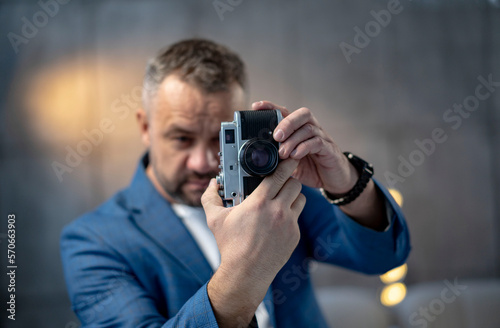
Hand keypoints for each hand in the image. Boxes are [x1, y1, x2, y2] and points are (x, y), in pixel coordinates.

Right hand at [201, 159, 305, 326]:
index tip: (289, 158)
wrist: (246, 273)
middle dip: (288, 179)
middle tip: (281, 180)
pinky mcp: (294, 235)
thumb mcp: (215, 219)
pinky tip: (279, 218)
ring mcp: (289, 224)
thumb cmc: (231, 246)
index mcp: (259, 203)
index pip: (279, 175)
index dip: (287, 164)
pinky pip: (298, 216)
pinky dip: (291, 213)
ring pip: (300, 198)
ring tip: (281, 198)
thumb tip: (212, 184)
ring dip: (292, 195)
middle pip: (294, 183)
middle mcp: (277, 211)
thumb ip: (210, 198)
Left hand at [252, 101, 357, 194]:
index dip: (271, 106)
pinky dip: (305, 147)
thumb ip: (277, 159)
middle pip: (301, 114)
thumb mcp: (289, 164)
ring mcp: (322, 138)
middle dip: (286, 123)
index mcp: (299, 130)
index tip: (256, 106)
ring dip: (293, 139)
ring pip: (308, 128)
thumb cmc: (310, 169)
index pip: (286, 112)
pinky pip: (318, 142)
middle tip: (276, 137)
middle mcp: (312, 129)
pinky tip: (296, 155)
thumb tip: (258, 160)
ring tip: (283, 153)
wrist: (333, 181)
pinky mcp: (330, 150)